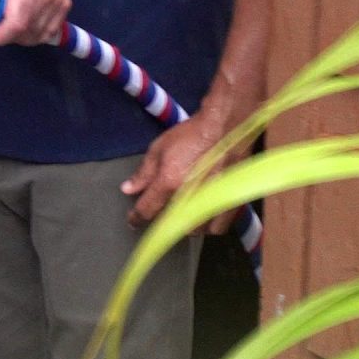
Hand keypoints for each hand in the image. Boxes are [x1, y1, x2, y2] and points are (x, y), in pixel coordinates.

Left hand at [122, 116, 239, 230]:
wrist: (226, 128)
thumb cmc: (192, 135)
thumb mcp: (160, 148)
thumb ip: (143, 172)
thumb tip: (128, 189)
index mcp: (169, 182)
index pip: (146, 210)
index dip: (136, 217)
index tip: (133, 220)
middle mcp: (189, 197)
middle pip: (170, 225)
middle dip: (162, 221)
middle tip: (163, 211)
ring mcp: (211, 203)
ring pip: (194, 230)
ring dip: (185, 225)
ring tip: (184, 213)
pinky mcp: (230, 205)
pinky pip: (216, 229)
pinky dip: (208, 226)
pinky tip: (205, 216)